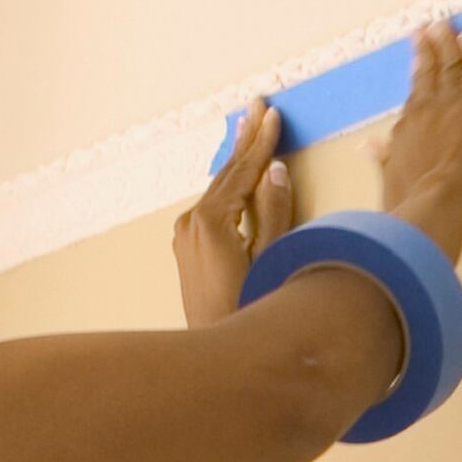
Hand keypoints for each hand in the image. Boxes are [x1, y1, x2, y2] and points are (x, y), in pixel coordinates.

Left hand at [174, 103, 302, 330]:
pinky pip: (212, 206)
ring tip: (248, 129)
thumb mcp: (271, 258)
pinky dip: (228, 186)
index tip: (272, 113)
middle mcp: (191, 222)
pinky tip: (237, 175)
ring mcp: (185, 236)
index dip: (262, 142)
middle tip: (257, 106)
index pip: (243, 171)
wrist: (217, 356)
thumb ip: (274, 212)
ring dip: (237, 161)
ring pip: (218, 188)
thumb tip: (275, 171)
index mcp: (211, 220)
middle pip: (226, 173)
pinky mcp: (188, 249)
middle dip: (245, 140)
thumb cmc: (249, 309)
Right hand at [376, 23, 461, 258]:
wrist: (439, 203)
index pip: (416, 90)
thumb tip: (366, 145)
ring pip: (451, 66)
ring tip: (448, 26)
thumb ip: (381, 157)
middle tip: (432, 25)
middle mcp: (427, 108)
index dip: (419, 66)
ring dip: (450, 43)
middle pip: (430, 70)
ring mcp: (452, 105)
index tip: (418, 46)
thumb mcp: (390, 178)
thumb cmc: (413, 201)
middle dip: (431, 45)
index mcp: (407, 125)